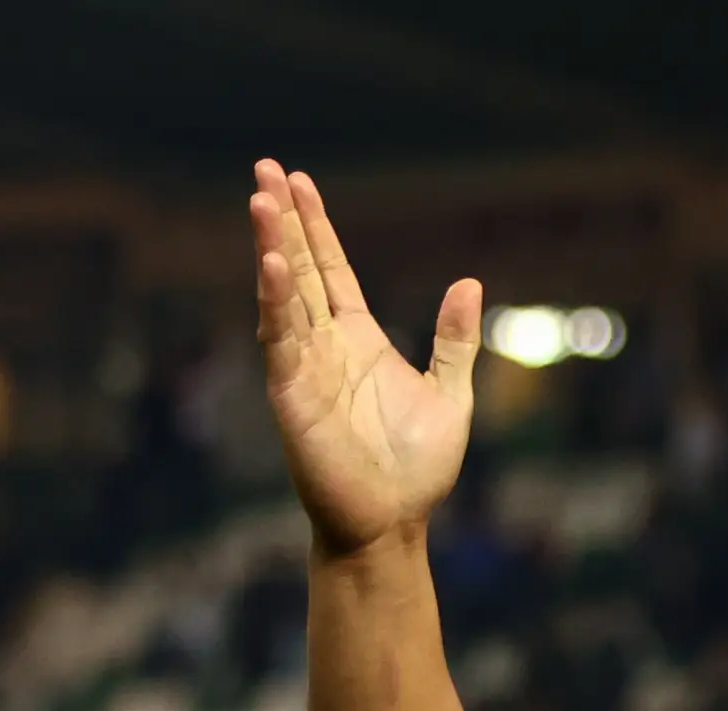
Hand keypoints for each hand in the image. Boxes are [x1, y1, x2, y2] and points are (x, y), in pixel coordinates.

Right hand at [249, 159, 480, 558]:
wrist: (393, 525)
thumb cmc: (417, 470)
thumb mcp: (451, 394)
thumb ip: (455, 340)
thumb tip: (469, 282)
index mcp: (358, 340)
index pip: (331, 270)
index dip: (317, 226)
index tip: (299, 182)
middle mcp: (325, 348)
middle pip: (300, 269)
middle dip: (282, 220)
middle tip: (264, 168)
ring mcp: (304, 370)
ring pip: (284, 296)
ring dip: (271, 248)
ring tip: (259, 200)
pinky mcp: (293, 398)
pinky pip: (281, 343)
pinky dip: (275, 304)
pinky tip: (272, 266)